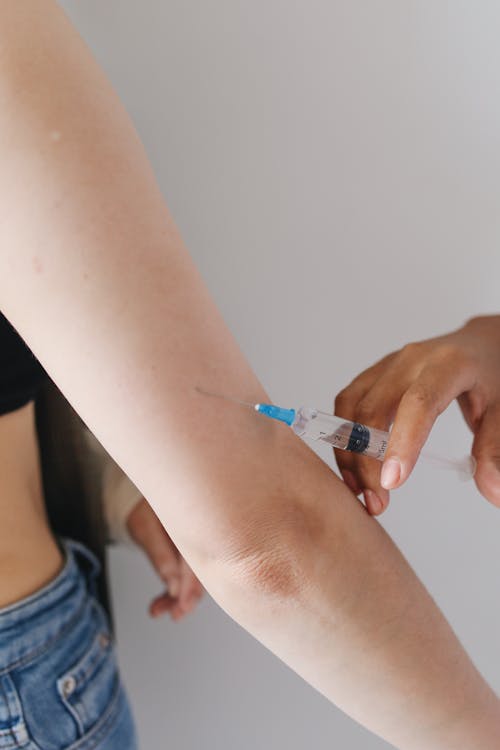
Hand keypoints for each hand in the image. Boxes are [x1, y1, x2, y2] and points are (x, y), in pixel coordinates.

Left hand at [126, 497, 204, 619]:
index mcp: (195, 524)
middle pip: (202, 572)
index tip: (182, 606)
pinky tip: (160, 603)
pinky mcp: (188, 556)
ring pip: (194, 578)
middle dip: (188, 598)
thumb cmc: (145, 507)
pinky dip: (173, 591)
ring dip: (178, 597)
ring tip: (158, 610)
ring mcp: (195, 548)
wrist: (147, 493)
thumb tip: (173, 585)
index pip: (198, 562)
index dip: (191, 587)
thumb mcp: (145, 528)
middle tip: (175, 614)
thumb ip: (160, 555)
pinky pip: (185, 576)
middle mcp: (200, 537)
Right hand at [333, 315, 499, 515]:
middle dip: (368, 461)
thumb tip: (492, 493)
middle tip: (376, 503)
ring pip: (352, 407)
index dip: (402, 443)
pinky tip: (354, 469)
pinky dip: (344, 438)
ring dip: (349, 452)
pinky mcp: (375, 374)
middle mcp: (412, 360)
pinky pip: (348, 404)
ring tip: (361, 491)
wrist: (481, 345)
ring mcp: (389, 364)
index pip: (419, 403)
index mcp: (449, 364)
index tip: (392, 483)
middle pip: (374, 409)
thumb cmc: (492, 374)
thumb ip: (495, 449)